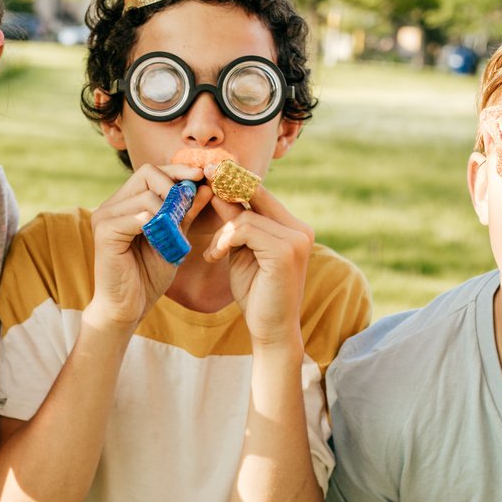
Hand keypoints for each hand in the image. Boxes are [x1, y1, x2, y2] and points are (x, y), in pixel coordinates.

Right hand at [86, 163, 211, 328]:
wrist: (127, 307)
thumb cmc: (148, 274)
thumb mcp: (174, 238)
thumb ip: (185, 213)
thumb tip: (205, 186)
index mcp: (126, 203)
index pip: (151, 171)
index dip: (177, 171)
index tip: (201, 175)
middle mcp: (112, 205)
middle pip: (147, 173)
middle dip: (174, 187)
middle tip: (187, 208)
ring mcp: (105, 216)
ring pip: (146, 197)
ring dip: (169, 214)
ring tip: (175, 237)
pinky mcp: (104, 232)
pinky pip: (136, 217)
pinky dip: (155, 226)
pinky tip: (162, 240)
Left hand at [201, 177, 313, 347]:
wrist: (271, 330)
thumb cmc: (257, 293)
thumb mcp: (241, 251)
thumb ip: (234, 223)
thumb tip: (217, 191)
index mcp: (293, 227)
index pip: (261, 193)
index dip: (235, 180)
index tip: (210, 171)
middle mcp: (299, 228)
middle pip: (255, 194)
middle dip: (225, 187)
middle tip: (201, 180)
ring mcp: (296, 239)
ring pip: (246, 215)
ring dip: (221, 232)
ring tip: (214, 253)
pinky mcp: (285, 251)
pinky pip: (244, 229)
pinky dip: (225, 240)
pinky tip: (216, 257)